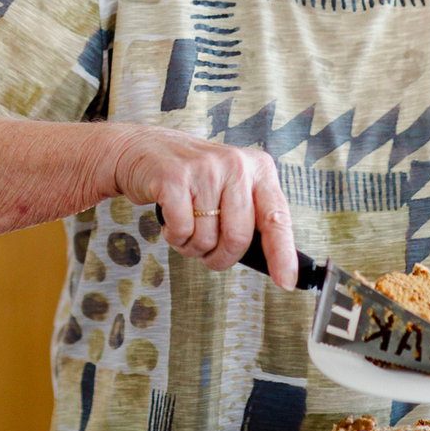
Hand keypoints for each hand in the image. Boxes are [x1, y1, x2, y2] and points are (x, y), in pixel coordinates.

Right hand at [109, 127, 299, 291]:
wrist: (143, 148)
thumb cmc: (193, 177)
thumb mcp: (232, 186)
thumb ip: (252, 216)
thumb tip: (274, 264)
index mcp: (259, 169)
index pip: (277, 218)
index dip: (282, 255)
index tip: (286, 282)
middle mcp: (236, 164)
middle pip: (238, 238)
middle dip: (220, 257)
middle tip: (208, 253)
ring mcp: (205, 169)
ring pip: (206, 239)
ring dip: (192, 247)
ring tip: (185, 227)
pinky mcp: (174, 177)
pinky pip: (181, 230)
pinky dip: (174, 236)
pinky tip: (170, 220)